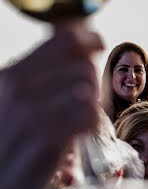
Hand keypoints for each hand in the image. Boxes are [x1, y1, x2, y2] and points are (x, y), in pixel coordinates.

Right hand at [0, 26, 102, 188]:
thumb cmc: (7, 151)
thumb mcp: (15, 108)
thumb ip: (42, 79)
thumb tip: (81, 45)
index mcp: (6, 76)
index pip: (60, 38)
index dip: (87, 38)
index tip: (98, 44)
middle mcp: (13, 90)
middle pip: (80, 63)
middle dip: (93, 79)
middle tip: (85, 100)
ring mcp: (27, 115)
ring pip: (86, 88)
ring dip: (93, 103)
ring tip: (79, 121)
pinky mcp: (45, 142)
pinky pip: (86, 115)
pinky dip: (91, 122)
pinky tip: (81, 133)